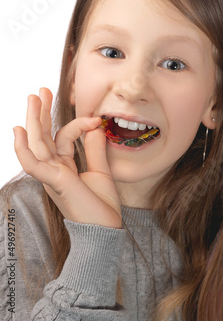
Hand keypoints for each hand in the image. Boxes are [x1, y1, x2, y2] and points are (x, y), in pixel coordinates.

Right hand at [13, 88, 120, 227]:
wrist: (105, 230)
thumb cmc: (101, 205)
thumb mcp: (100, 171)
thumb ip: (96, 150)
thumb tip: (97, 127)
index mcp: (64, 166)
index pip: (64, 138)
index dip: (79, 124)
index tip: (97, 118)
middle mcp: (54, 169)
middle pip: (43, 137)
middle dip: (41, 113)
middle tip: (40, 91)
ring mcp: (51, 176)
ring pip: (36, 144)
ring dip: (33, 120)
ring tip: (33, 98)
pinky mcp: (54, 182)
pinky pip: (33, 165)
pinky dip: (24, 149)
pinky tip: (19, 131)